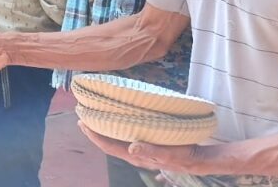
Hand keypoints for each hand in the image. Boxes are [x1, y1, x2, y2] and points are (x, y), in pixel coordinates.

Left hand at [79, 122, 212, 174]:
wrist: (196, 159)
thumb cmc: (182, 155)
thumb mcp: (168, 153)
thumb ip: (150, 151)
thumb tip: (131, 148)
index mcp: (136, 156)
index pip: (109, 147)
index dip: (95, 136)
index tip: (83, 124)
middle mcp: (134, 155)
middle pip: (108, 144)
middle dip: (94, 132)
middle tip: (81, 118)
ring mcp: (139, 151)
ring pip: (115, 141)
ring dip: (103, 131)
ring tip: (92, 119)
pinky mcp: (145, 146)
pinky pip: (125, 139)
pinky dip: (115, 130)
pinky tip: (113, 123)